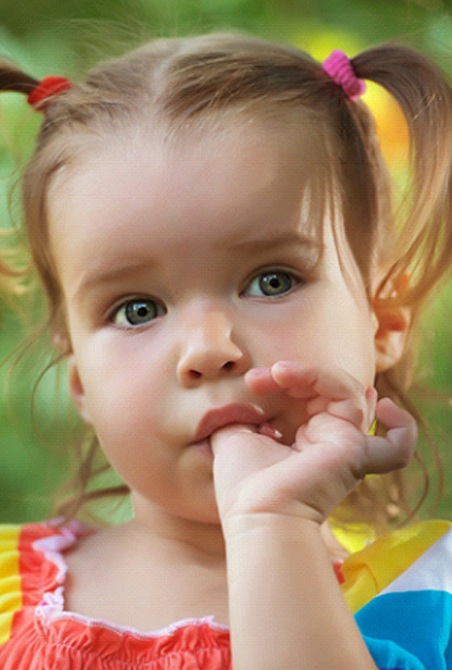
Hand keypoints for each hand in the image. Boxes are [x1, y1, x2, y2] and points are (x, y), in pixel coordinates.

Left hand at [211, 361, 416, 524]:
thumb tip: (245, 398)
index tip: (253, 382)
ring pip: (351, 393)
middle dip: (297, 374)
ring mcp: (346, 447)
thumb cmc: (243, 486)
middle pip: (332, 391)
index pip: (314, 396)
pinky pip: (397, 441)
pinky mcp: (355, 451)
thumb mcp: (235, 436)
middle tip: (260, 379)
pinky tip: (379, 402)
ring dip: (314, 374)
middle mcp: (331, 444)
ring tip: (280, 373)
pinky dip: (400, 422)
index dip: (288, 379)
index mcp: (307, 441)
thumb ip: (243, 414)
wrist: (254, 513)